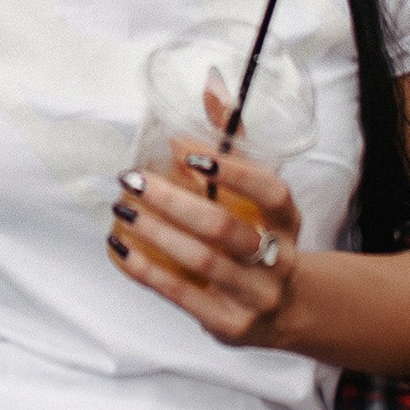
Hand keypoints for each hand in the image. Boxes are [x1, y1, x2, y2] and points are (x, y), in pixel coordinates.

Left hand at [106, 147, 302, 348]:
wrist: (287, 310)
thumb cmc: (261, 236)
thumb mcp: (260, 193)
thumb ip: (234, 142)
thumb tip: (210, 85)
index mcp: (288, 221)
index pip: (270, 192)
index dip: (233, 172)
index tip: (188, 154)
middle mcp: (278, 259)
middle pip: (224, 227)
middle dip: (172, 201)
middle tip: (133, 179)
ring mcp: (256, 296)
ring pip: (201, 260)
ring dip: (155, 232)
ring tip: (123, 209)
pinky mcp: (230, 324)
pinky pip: (181, 294)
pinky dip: (146, 270)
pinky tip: (121, 248)